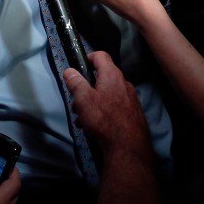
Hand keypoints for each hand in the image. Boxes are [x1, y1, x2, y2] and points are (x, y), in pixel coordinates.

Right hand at [64, 52, 157, 198]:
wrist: (128, 147)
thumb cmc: (104, 119)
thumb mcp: (84, 100)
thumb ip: (76, 83)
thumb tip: (69, 70)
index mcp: (112, 75)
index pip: (101, 55)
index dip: (88, 57)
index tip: (79, 66)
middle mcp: (124, 83)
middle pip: (102, 78)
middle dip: (86, 89)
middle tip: (76, 103)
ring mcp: (130, 99)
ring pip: (107, 95)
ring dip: (93, 103)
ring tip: (82, 119)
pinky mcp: (133, 114)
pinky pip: (114, 107)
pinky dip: (103, 113)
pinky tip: (95, 128)